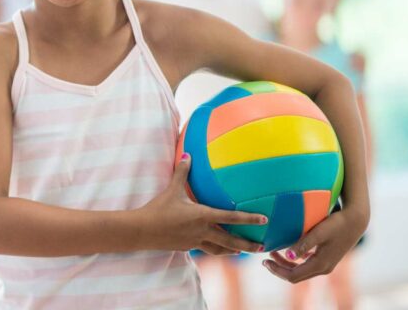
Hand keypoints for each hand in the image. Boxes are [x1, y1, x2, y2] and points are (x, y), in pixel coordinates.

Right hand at [140, 153, 266, 254]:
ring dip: (232, 251)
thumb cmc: (158, 209)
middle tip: (262, 248)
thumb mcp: (172, 190)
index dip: (249, 219)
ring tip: (240, 252)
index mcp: (203, 215)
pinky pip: (205, 249)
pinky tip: (215, 248)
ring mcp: (195, 241)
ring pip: (219, 249)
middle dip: (247, 245)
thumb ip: (182, 172)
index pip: (231, 217)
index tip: (265, 220)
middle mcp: (203, 231)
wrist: (143, 230)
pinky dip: (214, 250)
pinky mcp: (187, 247)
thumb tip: (188, 155)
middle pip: (230, 241)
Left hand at [262, 205, 367, 282]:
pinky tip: (288, 252)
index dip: (277, 271)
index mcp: (320, 264)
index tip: (264, 261)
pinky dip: (295, 261)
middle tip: (265, 260)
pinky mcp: (327, 258)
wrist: (356, 220)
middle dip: (279, 269)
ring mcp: (326, 264)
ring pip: (302, 271)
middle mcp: (324, 268)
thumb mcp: (319, 232)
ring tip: (273, 254)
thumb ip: (304, 244)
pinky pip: (308, 265)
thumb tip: (288, 256)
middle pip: (296, 276)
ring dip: (286, 265)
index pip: (293, 276)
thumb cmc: (336, 224)